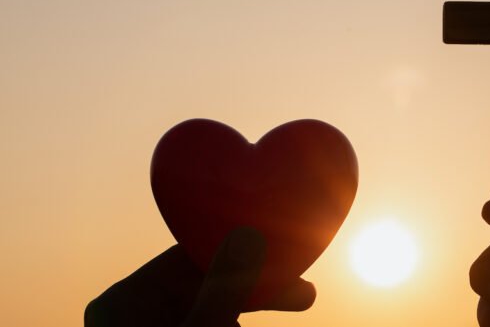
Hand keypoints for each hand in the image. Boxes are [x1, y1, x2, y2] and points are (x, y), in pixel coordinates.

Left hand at [85, 227, 315, 326]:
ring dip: (262, 298)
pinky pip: (217, 318)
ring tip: (305, 298)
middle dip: (261, 279)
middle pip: (211, 279)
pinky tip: (280, 301)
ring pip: (219, 301)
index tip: (282, 238)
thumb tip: (249, 232)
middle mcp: (140, 312)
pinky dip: (243, 315)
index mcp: (124, 302)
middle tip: (306, 288)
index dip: (240, 243)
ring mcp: (161, 326)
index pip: (190, 254)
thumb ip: (222, 291)